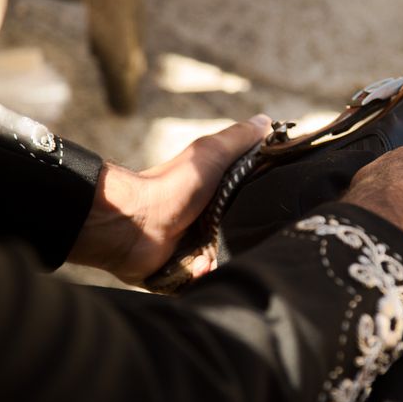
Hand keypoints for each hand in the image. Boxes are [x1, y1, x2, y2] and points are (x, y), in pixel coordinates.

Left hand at [68, 115, 271, 283]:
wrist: (132, 223)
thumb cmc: (173, 185)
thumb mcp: (210, 152)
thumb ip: (239, 138)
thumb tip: (266, 121)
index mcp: (219, 194)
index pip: (253, 205)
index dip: (261, 213)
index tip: (270, 218)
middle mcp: (209, 220)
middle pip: (242, 238)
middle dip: (242, 246)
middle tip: (236, 244)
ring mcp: (195, 246)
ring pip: (225, 263)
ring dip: (219, 263)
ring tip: (207, 258)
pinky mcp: (182, 270)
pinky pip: (204, 280)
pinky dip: (201, 275)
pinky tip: (195, 267)